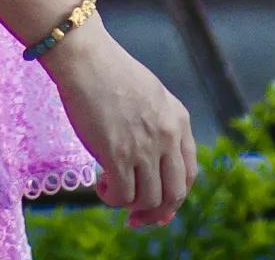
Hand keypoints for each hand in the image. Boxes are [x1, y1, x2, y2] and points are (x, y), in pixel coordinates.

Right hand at [40, 14, 197, 227]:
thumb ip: (158, 125)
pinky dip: (112, 198)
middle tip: (136, 215)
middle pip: (173, 194)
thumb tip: (152, 163)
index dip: (175, 197)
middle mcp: (167, 137)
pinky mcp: (117, 154)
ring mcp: (144, 147)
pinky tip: (101, 185)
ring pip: (149, 200)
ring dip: (131, 205)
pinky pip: (123, 195)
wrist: (85, 58)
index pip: (189, 174)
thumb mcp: (150, 95)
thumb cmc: (110, 72)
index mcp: (179, 121)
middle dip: (157, 212)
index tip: (158, 206)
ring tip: (112, 190)